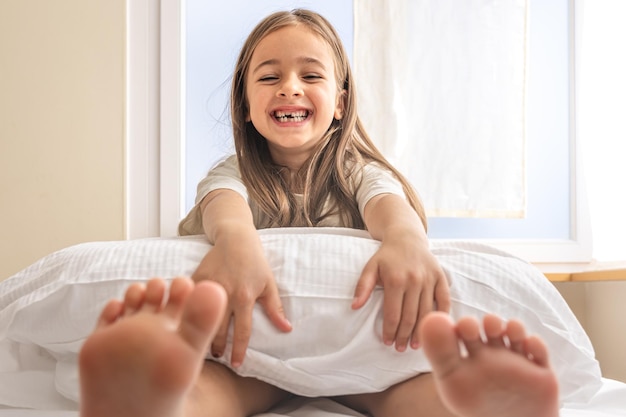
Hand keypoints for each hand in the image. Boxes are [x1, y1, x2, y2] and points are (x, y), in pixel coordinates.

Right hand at [192, 236, 291, 367]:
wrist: (235, 238)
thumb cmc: (255, 261)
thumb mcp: (268, 283)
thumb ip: (275, 308)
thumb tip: (287, 329)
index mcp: (244, 297)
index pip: (242, 332)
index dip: (239, 351)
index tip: (237, 365)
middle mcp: (225, 293)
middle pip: (218, 329)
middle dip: (217, 347)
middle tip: (217, 357)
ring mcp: (208, 286)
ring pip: (201, 317)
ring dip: (202, 334)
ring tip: (202, 346)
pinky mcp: (196, 278)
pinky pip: (190, 300)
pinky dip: (188, 313)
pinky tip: (185, 324)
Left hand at [352, 237, 449, 351]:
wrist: (407, 238)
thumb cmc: (386, 256)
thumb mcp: (370, 268)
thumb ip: (362, 287)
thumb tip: (354, 307)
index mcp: (395, 279)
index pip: (393, 314)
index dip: (390, 331)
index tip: (388, 342)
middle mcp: (414, 280)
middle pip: (410, 317)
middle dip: (404, 336)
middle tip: (400, 348)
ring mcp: (429, 279)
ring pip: (426, 313)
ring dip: (421, 332)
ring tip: (414, 345)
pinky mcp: (441, 278)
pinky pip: (444, 301)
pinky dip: (441, 317)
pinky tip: (435, 329)